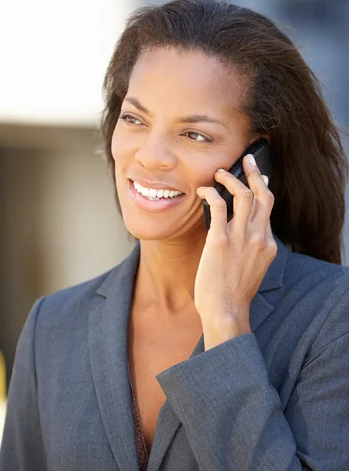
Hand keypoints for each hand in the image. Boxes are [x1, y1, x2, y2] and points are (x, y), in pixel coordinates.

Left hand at [195, 153, 276, 349]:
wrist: (226, 311)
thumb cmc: (233, 294)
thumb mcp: (251, 269)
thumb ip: (250, 249)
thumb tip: (238, 235)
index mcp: (268, 244)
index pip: (267, 209)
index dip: (262, 190)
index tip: (257, 179)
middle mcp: (259, 237)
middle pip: (263, 195)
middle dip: (255, 173)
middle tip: (247, 160)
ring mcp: (241, 238)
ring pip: (244, 195)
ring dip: (231, 179)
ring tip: (220, 172)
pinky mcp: (220, 241)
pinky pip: (218, 206)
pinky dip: (210, 193)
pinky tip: (202, 192)